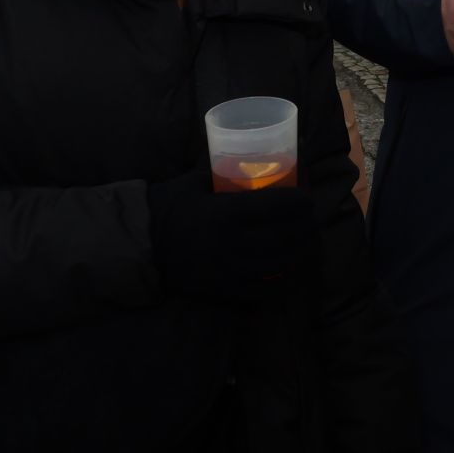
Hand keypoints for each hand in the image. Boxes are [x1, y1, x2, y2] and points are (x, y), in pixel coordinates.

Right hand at [146, 172, 317, 304]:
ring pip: (282, 264)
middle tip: (313, 220)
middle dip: (307, 228)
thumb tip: (249, 162)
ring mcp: (232, 270)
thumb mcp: (195, 181)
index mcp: (229, 213)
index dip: (301, 201)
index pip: (280, 206)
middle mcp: (235, 243)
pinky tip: (289, 271)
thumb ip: (223, 174)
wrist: (141, 246)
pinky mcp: (225, 290)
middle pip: (288, 236)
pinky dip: (282, 281)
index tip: (308, 197)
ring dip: (301, 254)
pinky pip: (264, 290)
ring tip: (308, 244)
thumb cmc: (167, 207)